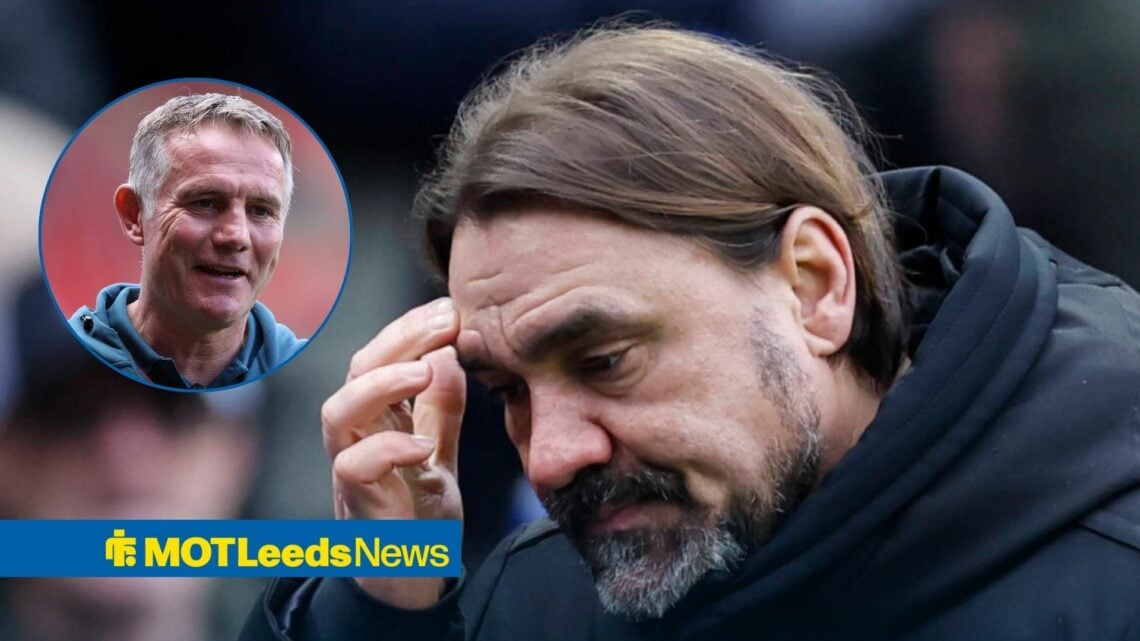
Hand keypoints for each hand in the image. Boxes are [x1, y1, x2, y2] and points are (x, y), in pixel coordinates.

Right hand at [320, 297, 464, 607]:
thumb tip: (450, 353)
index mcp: (376, 417)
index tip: (450, 309)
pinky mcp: (357, 505)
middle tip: (445, 321)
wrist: (409, 578)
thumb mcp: (439, 450)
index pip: (381, 358)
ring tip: (424, 369)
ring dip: (381, 384)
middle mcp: (356, 436)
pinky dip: (387, 450)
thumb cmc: (417, 513)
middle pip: (357, 372)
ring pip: (339, 412)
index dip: (410, 329)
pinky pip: (353, 468)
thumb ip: (442, 407)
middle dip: (399, 339)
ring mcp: (350, 469)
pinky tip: (422, 444)